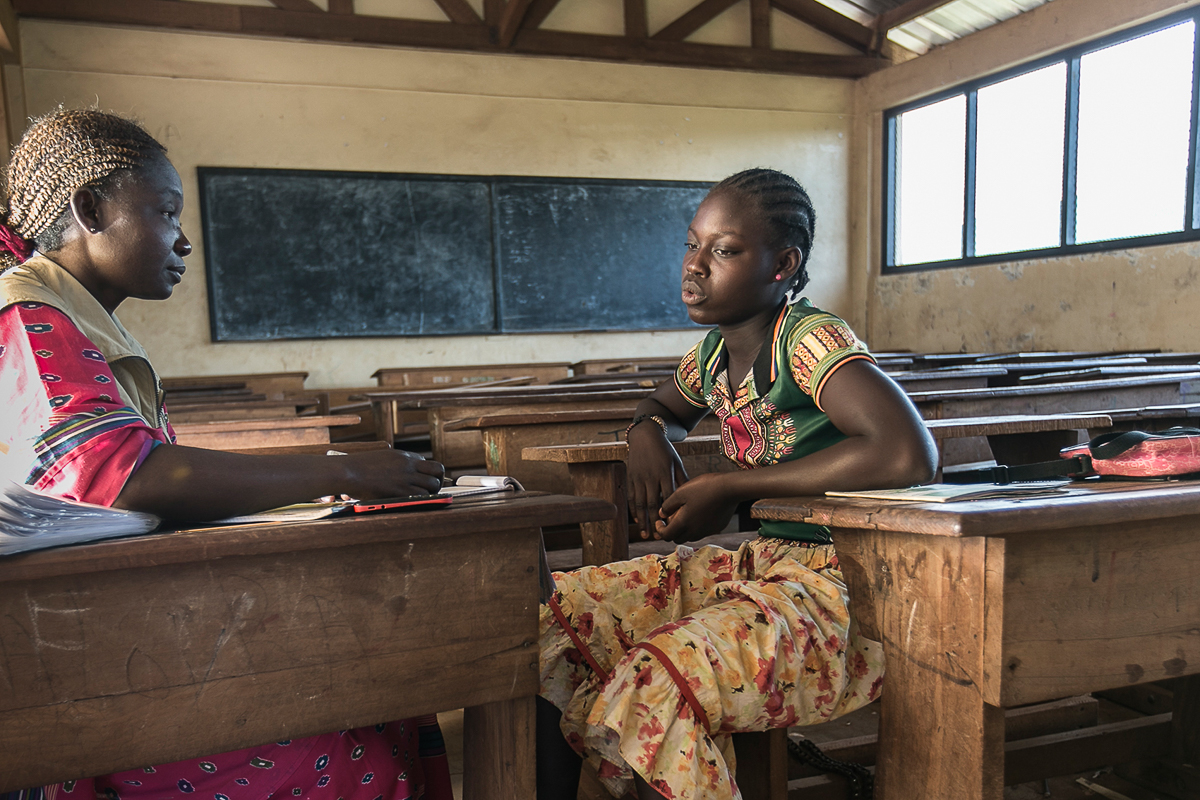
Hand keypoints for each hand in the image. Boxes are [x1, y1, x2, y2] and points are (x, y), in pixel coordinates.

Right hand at [343, 449, 444, 498]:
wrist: (348, 471)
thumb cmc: (357, 467)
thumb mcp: (379, 458)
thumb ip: (392, 463)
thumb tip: (395, 472)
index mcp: (403, 456)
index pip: (426, 462)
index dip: (426, 473)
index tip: (422, 482)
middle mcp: (408, 464)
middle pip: (438, 469)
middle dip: (437, 481)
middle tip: (430, 491)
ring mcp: (406, 477)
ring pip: (433, 484)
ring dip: (432, 492)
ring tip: (424, 499)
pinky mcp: (400, 490)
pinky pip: (423, 495)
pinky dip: (424, 500)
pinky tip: (417, 503)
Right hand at [626, 422, 689, 539]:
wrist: (645, 436)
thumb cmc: (664, 450)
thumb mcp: (676, 462)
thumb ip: (682, 479)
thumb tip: (689, 497)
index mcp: (664, 473)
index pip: (667, 498)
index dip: (669, 514)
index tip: (673, 527)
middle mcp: (650, 477)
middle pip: (652, 504)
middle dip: (655, 522)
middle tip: (659, 537)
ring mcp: (638, 478)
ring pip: (639, 503)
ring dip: (643, 521)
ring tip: (646, 534)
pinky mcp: (630, 477)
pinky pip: (631, 496)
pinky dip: (634, 510)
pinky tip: (638, 520)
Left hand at [653, 473, 738, 542]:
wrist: (730, 489)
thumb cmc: (704, 488)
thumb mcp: (681, 492)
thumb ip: (668, 505)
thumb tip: (661, 514)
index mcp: (683, 523)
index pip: (666, 536)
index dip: (659, 529)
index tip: (659, 520)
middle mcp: (695, 532)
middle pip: (677, 538)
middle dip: (670, 531)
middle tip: (670, 518)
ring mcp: (706, 531)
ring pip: (690, 536)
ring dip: (683, 530)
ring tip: (684, 515)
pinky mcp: (716, 528)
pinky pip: (702, 532)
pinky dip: (695, 527)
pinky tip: (698, 513)